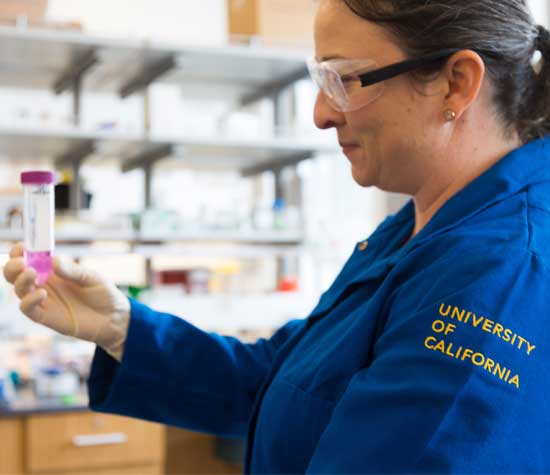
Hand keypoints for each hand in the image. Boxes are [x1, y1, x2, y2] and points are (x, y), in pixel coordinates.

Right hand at [3, 243, 129, 360]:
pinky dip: (29, 300)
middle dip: (12, 266)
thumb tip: (54, 261)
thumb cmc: (103, 294)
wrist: (114, 317)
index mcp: (53, 271)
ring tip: (32, 273)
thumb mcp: (91, 278)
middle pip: (16, 274)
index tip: (22, 246)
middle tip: (21, 262)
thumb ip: (73, 271)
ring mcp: (44, 301)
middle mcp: (44, 284)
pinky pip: (28, 309)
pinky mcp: (47, 317)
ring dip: (20, 281)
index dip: (20, 252)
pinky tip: (42, 293)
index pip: (28, 259)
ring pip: (20, 290)